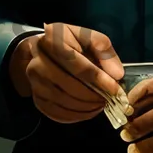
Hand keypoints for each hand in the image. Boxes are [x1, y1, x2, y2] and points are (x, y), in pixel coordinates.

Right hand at [8, 21, 124, 123]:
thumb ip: (104, 50)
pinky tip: (88, 110)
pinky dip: (77, 115)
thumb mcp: (87, 37)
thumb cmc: (69, 43)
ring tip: (100, 104)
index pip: (78, 65)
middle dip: (94, 96)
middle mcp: (38, 62)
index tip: (115, 89)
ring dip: (87, 108)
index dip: (99, 79)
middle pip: (71, 87)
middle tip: (109, 99)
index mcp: (53, 41)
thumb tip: (117, 74)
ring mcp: (35, 83)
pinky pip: (58, 113)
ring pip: (65, 102)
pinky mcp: (37, 99)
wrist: (41, 51)